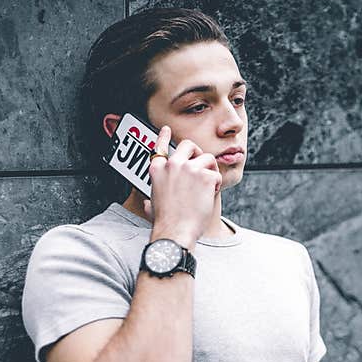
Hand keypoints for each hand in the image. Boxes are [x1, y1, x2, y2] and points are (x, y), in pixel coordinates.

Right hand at [143, 125, 221, 247]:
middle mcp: (172, 165)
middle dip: (198, 153)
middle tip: (203, 167)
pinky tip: (209, 196)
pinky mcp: (204, 176)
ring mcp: (189, 168)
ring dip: (210, 172)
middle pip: (190, 145)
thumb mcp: (152, 206)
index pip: (160, 147)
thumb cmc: (165, 223)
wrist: (175, 232)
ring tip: (206, 188)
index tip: (166, 130)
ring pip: (208, 159)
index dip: (164, 137)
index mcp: (157, 170)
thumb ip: (150, 200)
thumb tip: (146, 204)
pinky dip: (216, 185)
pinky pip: (216, 175)